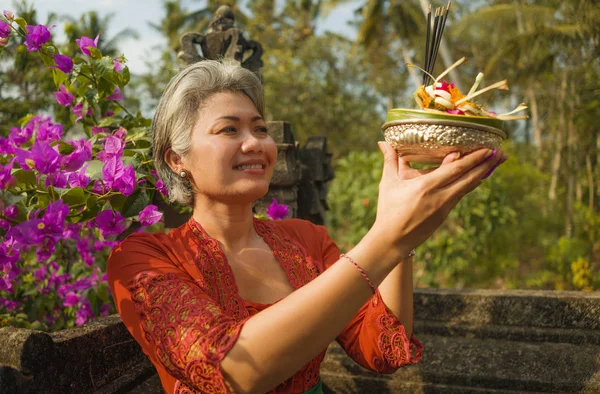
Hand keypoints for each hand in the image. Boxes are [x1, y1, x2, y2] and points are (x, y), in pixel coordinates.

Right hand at [369, 142, 506, 256]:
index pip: (456, 169)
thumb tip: (383, 142)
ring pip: (468, 187)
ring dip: (483, 174)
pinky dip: (471, 185)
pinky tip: (478, 178)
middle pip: (469, 178)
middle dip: (487, 164)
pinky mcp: (444, 215)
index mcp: (426, 186)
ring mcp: (444, 207)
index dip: (474, 158)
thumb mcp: (389, 183)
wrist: (392, 240)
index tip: (487, 148)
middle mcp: (439, 196)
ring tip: (496, 162)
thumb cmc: (388, 210)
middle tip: (502, 153)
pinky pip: (461, 195)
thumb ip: (390, 160)